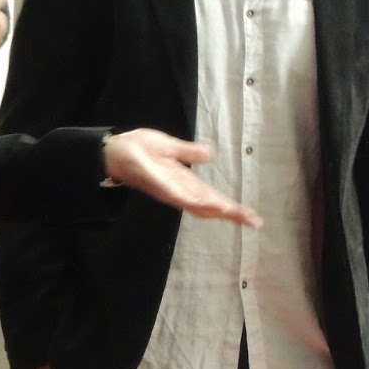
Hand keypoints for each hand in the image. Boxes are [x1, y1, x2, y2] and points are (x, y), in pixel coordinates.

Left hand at [103, 129, 262, 227]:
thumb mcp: (169, 147)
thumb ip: (189, 152)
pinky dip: (197, 202)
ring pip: (199, 205)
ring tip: (239, 214)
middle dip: (232, 214)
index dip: (232, 207)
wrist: (113, 150)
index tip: (253, 216)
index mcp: (184, 182)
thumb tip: (210, 154)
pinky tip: (211, 205)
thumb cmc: (137, 149)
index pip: (213, 197)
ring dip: (219, 210)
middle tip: (255, 222)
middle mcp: (179, 191)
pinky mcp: (159, 186)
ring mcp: (169, 191)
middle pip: (210, 206)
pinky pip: (181, 196)